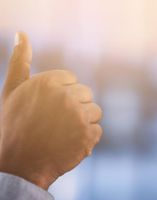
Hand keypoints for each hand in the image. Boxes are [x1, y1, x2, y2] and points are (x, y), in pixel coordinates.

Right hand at [0, 32, 102, 189]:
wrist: (20, 164)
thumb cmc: (14, 125)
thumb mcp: (12, 90)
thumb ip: (19, 61)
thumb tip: (22, 34)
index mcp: (47, 82)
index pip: (72, 80)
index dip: (61, 96)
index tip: (47, 110)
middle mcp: (64, 96)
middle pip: (86, 94)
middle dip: (75, 107)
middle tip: (54, 123)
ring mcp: (78, 116)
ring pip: (95, 112)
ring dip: (84, 122)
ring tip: (63, 133)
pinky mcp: (88, 135)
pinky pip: (98, 130)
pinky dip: (88, 139)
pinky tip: (70, 144)